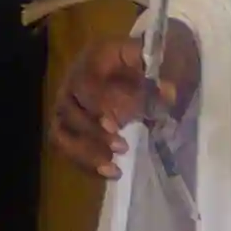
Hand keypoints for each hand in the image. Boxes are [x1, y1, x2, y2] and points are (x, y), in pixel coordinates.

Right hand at [50, 25, 200, 178]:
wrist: (153, 67)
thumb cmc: (156, 60)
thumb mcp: (165, 59)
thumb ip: (167, 73)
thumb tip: (169, 92)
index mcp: (95, 58)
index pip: (82, 84)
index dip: (95, 106)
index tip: (115, 126)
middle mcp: (74, 80)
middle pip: (66, 111)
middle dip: (91, 134)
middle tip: (122, 146)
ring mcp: (70, 104)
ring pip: (61, 133)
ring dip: (84, 154)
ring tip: (113, 168)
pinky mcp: (74, 125)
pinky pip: (68, 147)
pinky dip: (86, 163)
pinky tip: (112, 173)